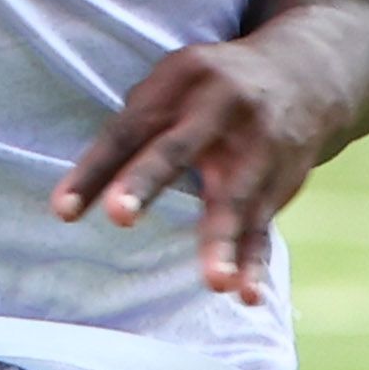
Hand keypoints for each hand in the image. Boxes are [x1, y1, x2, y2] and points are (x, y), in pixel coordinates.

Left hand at [53, 32, 351, 304]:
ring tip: (213, 282)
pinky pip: (265, 226)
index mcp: (180, 83)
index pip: (126, 131)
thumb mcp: (172, 81)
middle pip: (175, 151)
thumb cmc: (210, 87)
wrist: (305, 73)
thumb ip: (134, 122)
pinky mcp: (281, 182)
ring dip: (221, 243)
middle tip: (119, 216)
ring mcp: (256, 148)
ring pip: (233, 199)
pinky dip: (255, 262)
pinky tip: (247, 295)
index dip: (93, 171)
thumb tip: (85, 180)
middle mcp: (219, 112)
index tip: (63, 210)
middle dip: (145, 184)